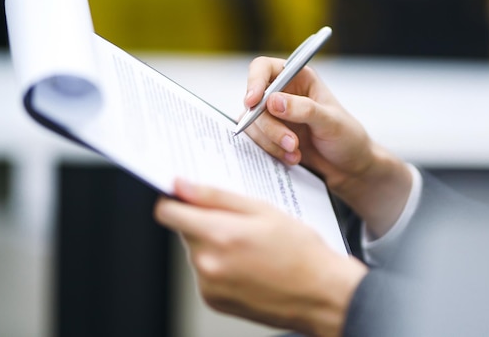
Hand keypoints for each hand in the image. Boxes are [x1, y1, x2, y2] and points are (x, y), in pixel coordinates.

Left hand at [155, 178, 366, 336]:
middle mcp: (207, 263)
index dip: (175, 200)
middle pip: (184, 230)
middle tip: (239, 222)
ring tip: (249, 246)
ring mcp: (209, 286)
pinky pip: (205, 273)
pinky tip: (248, 264)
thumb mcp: (262, 209)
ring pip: (195, 251)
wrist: (320, 295)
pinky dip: (220, 265)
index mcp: (218, 235)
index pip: (168, 212)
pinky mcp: (214, 301)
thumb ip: (215, 196)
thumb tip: (181, 186)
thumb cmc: (300, 251)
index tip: (187, 197)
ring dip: (213, 244)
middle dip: (203, 221)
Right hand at [242, 57, 411, 236]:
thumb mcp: (330, 122)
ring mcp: (273, 116)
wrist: (348, 166)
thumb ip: (303, 109)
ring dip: (271, 141)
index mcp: (298, 78)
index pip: (264, 68)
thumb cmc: (346, 137)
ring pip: (252, 123)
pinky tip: (291, 157)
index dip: (254, 81)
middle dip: (270, 126)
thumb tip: (272, 101)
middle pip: (254, 101)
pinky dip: (271, 151)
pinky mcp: (269, 136)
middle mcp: (282, 93)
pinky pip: (255, 140)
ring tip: (295, 152)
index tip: (253, 102)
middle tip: (292, 142)